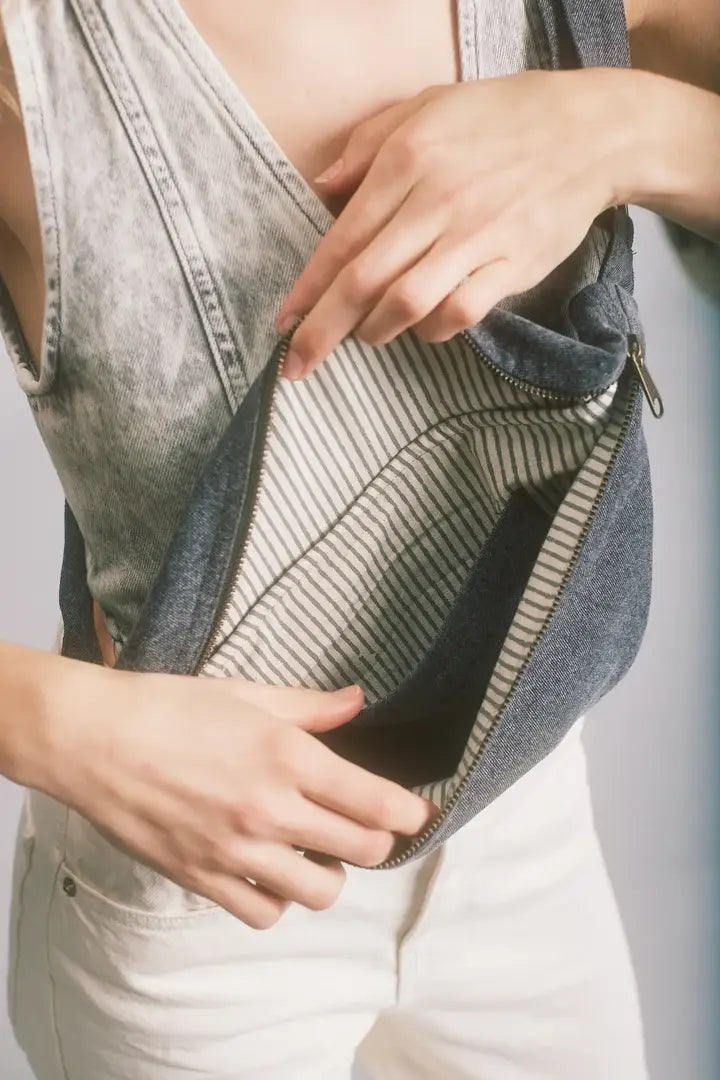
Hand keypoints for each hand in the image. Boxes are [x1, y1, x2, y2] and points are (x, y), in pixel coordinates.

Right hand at [50, 665, 438, 929]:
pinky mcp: (202, 877)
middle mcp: (270, 808)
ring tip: (314, 852)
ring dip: (329, 875)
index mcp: (287, 755)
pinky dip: (276, 900)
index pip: (375, 801)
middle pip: (361, 849)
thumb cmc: (167, 706)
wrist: (92, 738)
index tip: (415, 813)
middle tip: (364, 825)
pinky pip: (263, 913)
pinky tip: (267, 872)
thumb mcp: (246, 694)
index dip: (408, 813)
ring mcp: (236, 850)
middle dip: (375, 840)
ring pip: (319, 892)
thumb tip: (358, 701)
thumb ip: (310, 706)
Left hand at [275, 68, 629, 378]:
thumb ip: (367, 142)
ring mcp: (477, 236)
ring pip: (407, 302)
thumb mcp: (426, 104)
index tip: (284, 324)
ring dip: (376, 330)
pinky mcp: (513, 264)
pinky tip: (424, 326)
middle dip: (323, 330)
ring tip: (367, 335)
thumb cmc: (500, 117)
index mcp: (407, 160)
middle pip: (364, 280)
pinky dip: (433, 330)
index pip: (342, 239)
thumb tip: (321, 185)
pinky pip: (461, 313)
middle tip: (298, 364)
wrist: (587, 130)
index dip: (308, 289)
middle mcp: (437, 201)